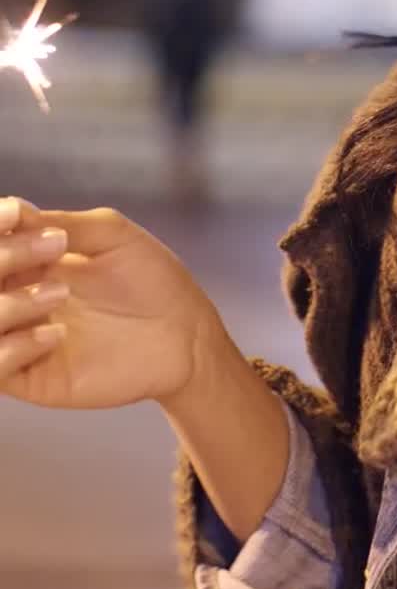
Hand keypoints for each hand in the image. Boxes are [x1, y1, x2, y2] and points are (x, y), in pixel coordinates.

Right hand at [0, 195, 220, 409]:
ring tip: (60, 294)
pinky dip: (12, 349)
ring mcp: (20, 338)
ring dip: (8, 305)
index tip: (18, 213)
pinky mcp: (32, 378)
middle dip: (3, 258)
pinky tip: (56, 334)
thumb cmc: (153, 281)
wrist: (186, 333)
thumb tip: (16, 210)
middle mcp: (15, 298)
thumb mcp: (114, 237)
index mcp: (28, 263)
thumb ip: (66, 224)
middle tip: (54, 247)